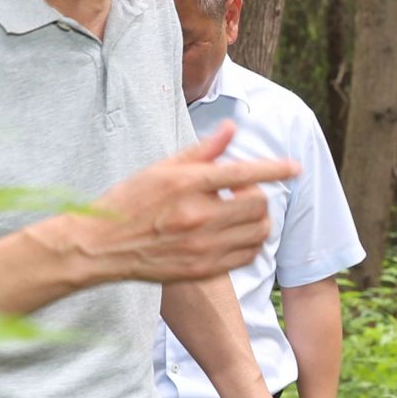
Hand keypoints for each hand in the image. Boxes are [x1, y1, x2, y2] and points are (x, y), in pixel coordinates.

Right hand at [75, 124, 296, 284]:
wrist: (101, 246)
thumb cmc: (129, 201)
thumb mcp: (161, 168)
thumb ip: (201, 151)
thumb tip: (231, 128)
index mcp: (188, 184)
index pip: (244, 172)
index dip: (275, 168)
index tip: (295, 167)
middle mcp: (198, 216)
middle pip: (258, 203)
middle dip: (259, 193)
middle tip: (241, 191)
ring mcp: (202, 246)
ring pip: (258, 231)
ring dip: (258, 219)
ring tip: (239, 212)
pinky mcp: (202, 269)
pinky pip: (247, 255)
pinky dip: (251, 242)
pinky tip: (235, 233)